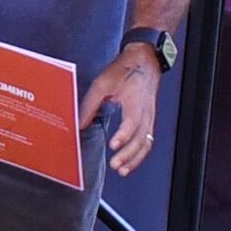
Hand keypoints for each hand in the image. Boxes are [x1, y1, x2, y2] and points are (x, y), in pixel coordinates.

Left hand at [81, 46, 162, 176]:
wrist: (144, 60)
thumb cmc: (125, 70)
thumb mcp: (102, 83)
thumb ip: (90, 105)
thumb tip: (80, 124)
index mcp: (135, 102)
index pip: (132, 124)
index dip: (124, 136)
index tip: (114, 145)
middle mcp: (146, 113)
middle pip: (141, 139)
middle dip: (128, 155)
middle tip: (115, 165)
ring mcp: (150, 118)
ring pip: (146, 144)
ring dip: (135, 159)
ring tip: (123, 170)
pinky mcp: (149, 120)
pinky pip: (148, 141)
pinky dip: (140, 153)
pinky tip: (131, 161)